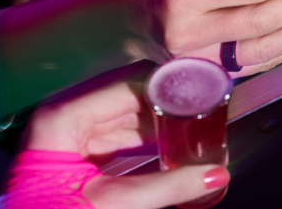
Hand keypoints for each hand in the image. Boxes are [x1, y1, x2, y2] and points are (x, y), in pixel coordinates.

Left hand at [11, 80, 229, 208]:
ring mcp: (70, 132)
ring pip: (127, 115)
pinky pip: (119, 134)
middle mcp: (65, 114)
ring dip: (160, 122)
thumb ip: (168, 187)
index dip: (168, 86)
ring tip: (197, 127)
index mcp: (63, 117)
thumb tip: (218, 175)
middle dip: (168, 105)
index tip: (204, 91)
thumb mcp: (113, 204)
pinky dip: (146, 139)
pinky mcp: (78, 150)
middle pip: (128, 96)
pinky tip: (174, 144)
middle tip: (207, 110)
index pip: (127, 85)